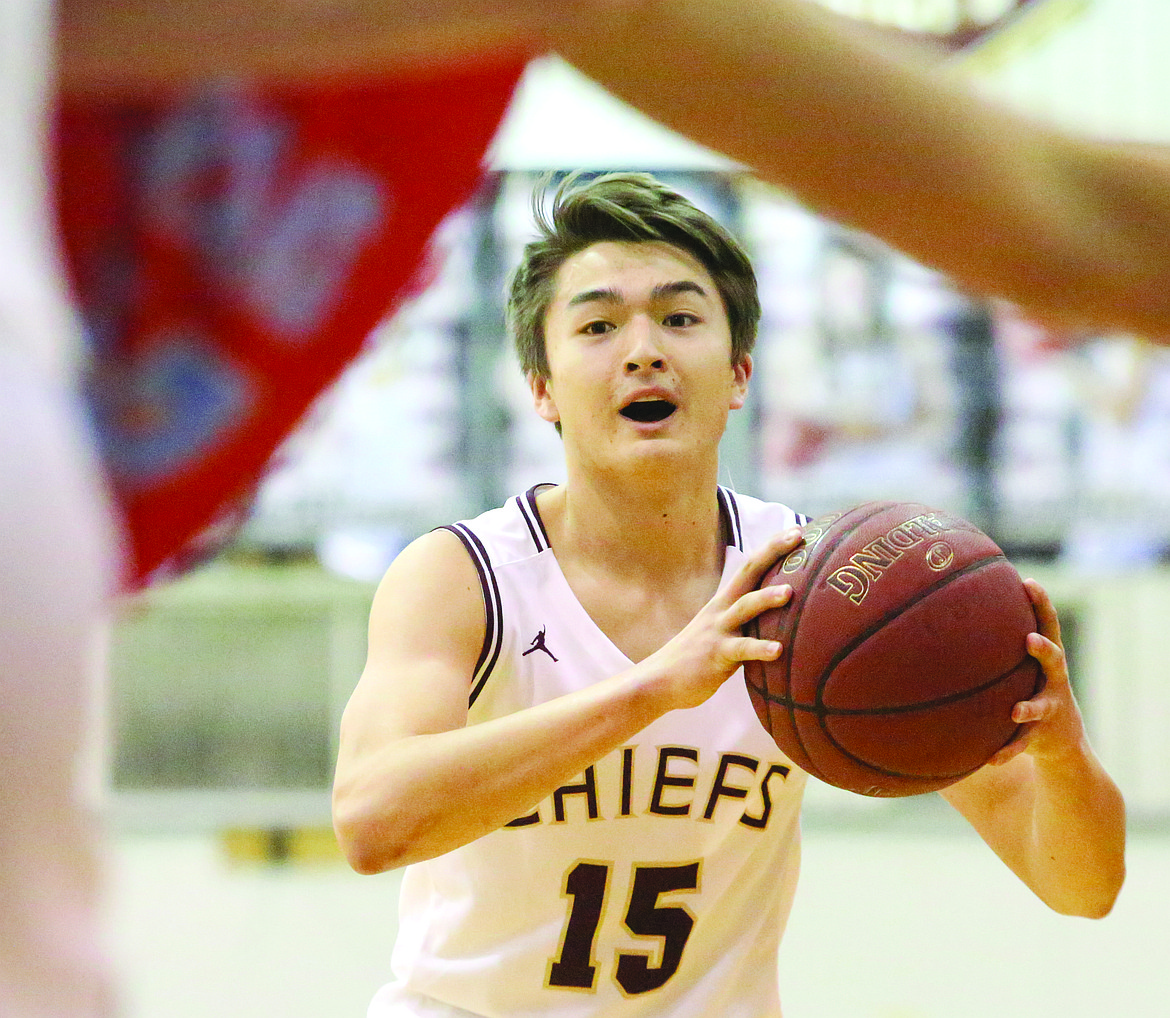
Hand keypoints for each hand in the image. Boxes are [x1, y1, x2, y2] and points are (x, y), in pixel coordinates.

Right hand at [642, 526, 803, 711]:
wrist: (659, 680)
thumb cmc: (696, 658)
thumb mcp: (720, 632)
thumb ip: (744, 624)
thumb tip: (775, 622)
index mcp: (724, 602)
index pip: (751, 566)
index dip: (772, 547)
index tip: (797, 530)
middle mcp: (721, 609)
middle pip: (748, 573)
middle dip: (773, 552)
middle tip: (798, 536)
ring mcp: (718, 631)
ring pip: (744, 608)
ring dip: (766, 598)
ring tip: (789, 592)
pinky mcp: (716, 655)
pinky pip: (741, 650)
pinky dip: (760, 648)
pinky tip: (778, 650)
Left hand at [988, 578, 1087, 766]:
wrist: (1063, 743)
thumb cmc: (1032, 691)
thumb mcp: (1023, 667)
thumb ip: (999, 644)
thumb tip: (955, 611)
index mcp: (1046, 661)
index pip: (1048, 626)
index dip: (1042, 605)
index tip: (1029, 583)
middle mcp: (1053, 682)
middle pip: (1055, 660)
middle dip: (1043, 650)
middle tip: (1029, 640)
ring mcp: (1051, 709)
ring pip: (1041, 707)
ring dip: (1030, 708)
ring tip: (1017, 710)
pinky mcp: (1042, 736)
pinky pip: (1022, 743)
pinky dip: (1008, 750)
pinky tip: (992, 759)